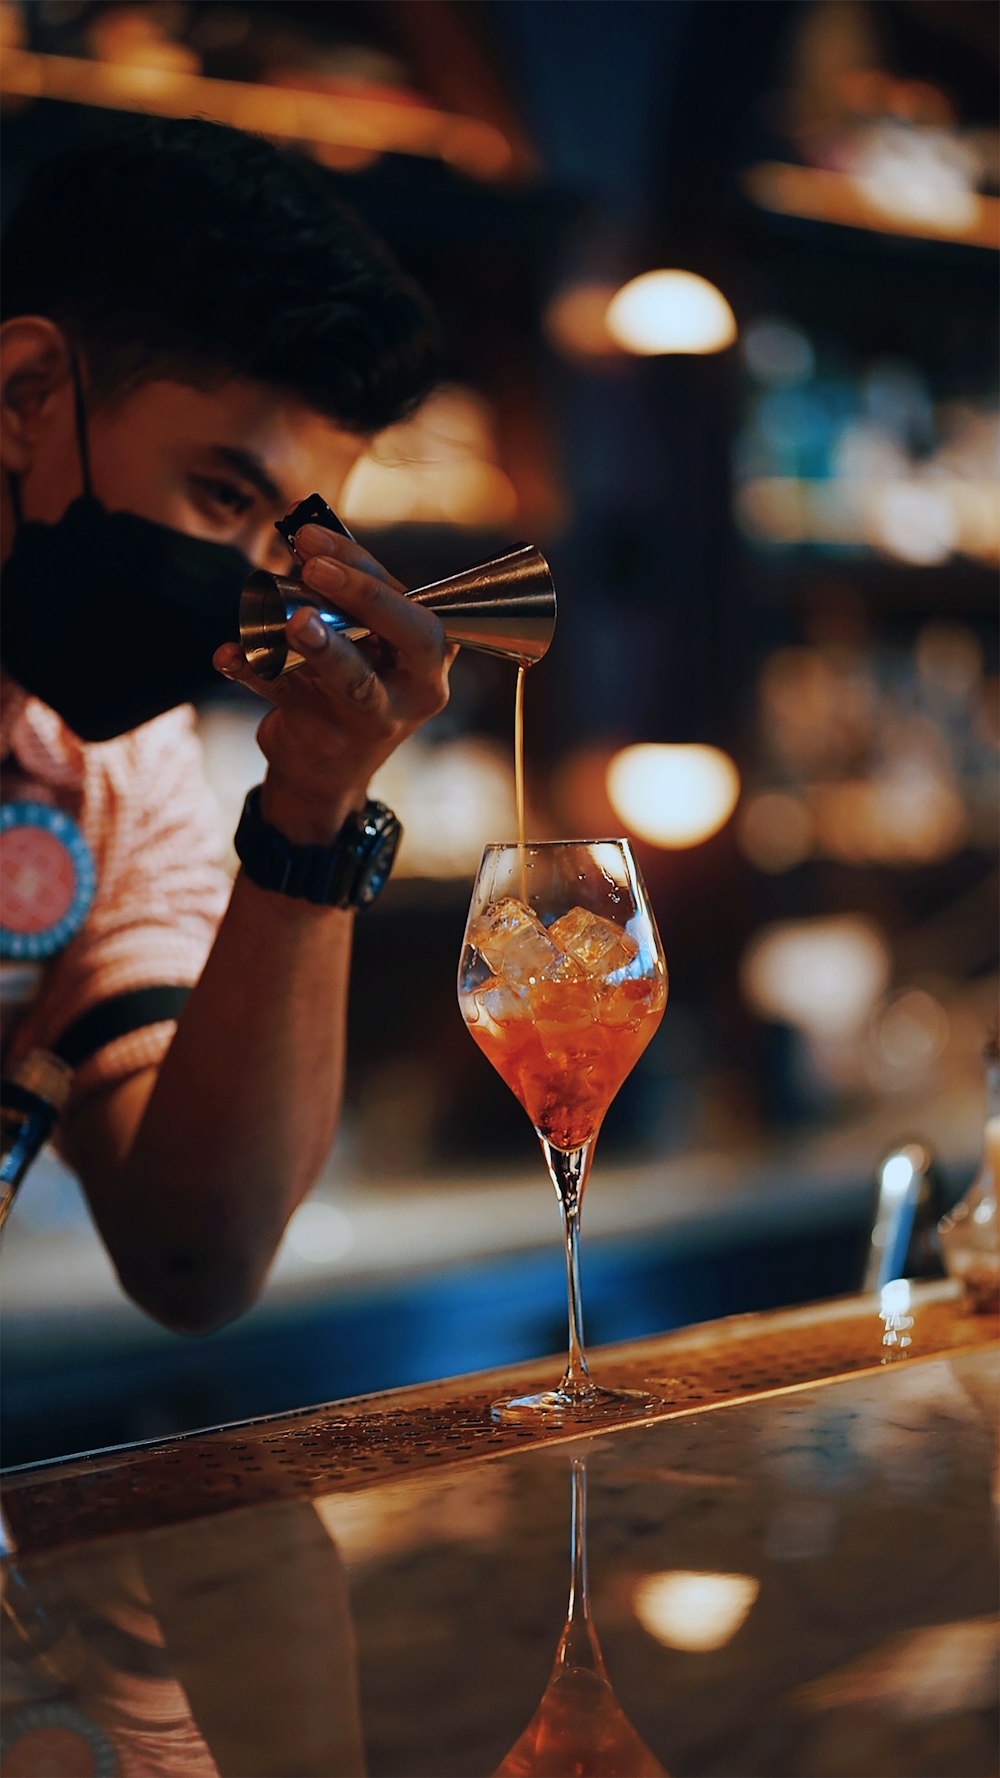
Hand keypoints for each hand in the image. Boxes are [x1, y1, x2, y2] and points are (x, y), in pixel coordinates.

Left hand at [213, 524, 454, 844]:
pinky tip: (226, 654)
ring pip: (352, 680)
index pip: (414, 606)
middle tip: (312, 567)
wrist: (328, 771)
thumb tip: (306, 530)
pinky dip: (251, 671)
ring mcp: (369, 719)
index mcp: (429, 660)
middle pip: (403, 638)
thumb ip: (350, 595)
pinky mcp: (321, 736)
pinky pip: (284, 696)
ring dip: (323, 648)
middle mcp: (412, 691)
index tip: (314, 540)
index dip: (367, 570)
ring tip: (292, 621)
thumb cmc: (354, 683)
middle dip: (361, 598)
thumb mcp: (367, 643)